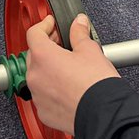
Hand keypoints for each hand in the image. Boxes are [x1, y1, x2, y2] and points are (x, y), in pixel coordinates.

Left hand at [25, 13, 119, 133]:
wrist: (104, 115)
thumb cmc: (97, 85)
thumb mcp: (90, 51)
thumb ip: (79, 34)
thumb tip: (78, 23)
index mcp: (44, 57)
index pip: (34, 33)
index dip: (44, 25)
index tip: (51, 24)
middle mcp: (36, 77)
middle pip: (34, 55)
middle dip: (47, 48)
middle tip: (63, 45)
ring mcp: (38, 96)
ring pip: (38, 77)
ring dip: (49, 70)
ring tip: (68, 69)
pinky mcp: (44, 113)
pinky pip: (43, 96)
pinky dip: (52, 90)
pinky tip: (68, 89)